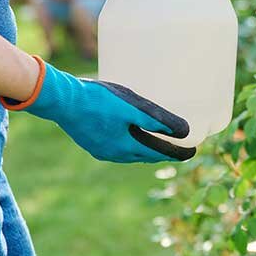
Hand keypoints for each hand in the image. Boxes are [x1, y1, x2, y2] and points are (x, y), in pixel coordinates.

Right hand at [0, 57, 195, 163]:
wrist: (62, 100)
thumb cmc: (98, 100)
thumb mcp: (132, 106)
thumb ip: (157, 119)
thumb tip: (183, 131)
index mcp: (127, 147)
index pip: (159, 153)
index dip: (177, 153)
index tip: (193, 152)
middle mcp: (115, 154)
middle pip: (146, 155)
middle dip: (163, 152)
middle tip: (178, 147)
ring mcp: (101, 150)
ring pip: (130, 153)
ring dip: (145, 149)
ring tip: (157, 141)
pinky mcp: (91, 142)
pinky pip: (117, 147)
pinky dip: (129, 143)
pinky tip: (129, 134)